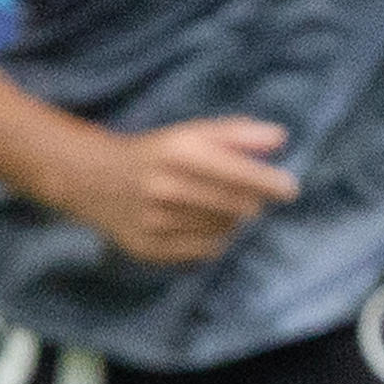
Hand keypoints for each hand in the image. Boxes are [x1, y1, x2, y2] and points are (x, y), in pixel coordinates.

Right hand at [72, 116, 298, 264]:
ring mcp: (154, 221)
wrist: (93, 179)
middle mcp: (164, 187)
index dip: (270, 183)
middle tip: (248, 197)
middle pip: (238, 206)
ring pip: (224, 229)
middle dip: (251, 202)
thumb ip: (238, 133)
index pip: (238, 172)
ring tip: (211, 206)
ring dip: (230, 219)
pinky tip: (197, 224)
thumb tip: (281, 138)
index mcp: (178, 151)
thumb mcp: (192, 133)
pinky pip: (206, 251)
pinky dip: (213, 239)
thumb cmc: (157, 153)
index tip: (290, 189)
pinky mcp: (149, 248)